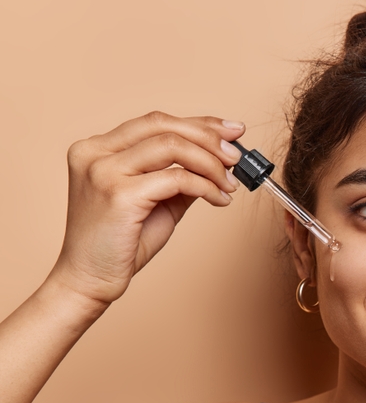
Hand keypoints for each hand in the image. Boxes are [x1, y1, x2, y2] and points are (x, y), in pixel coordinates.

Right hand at [49, 112, 244, 305]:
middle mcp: (95, 152)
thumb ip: (180, 176)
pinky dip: (206, 186)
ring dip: (211, 163)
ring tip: (230, 183)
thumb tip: (221, 159)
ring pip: (173, 146)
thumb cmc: (121, 243)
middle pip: (163, 125)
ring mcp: (104, 171)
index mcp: (97, 148)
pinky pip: (177, 178)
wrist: (90, 280)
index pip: (155, 122)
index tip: (232, 131)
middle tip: (237, 157)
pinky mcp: (119, 194)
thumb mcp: (157, 200)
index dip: (199, 123)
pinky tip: (219, 199)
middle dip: (209, 137)